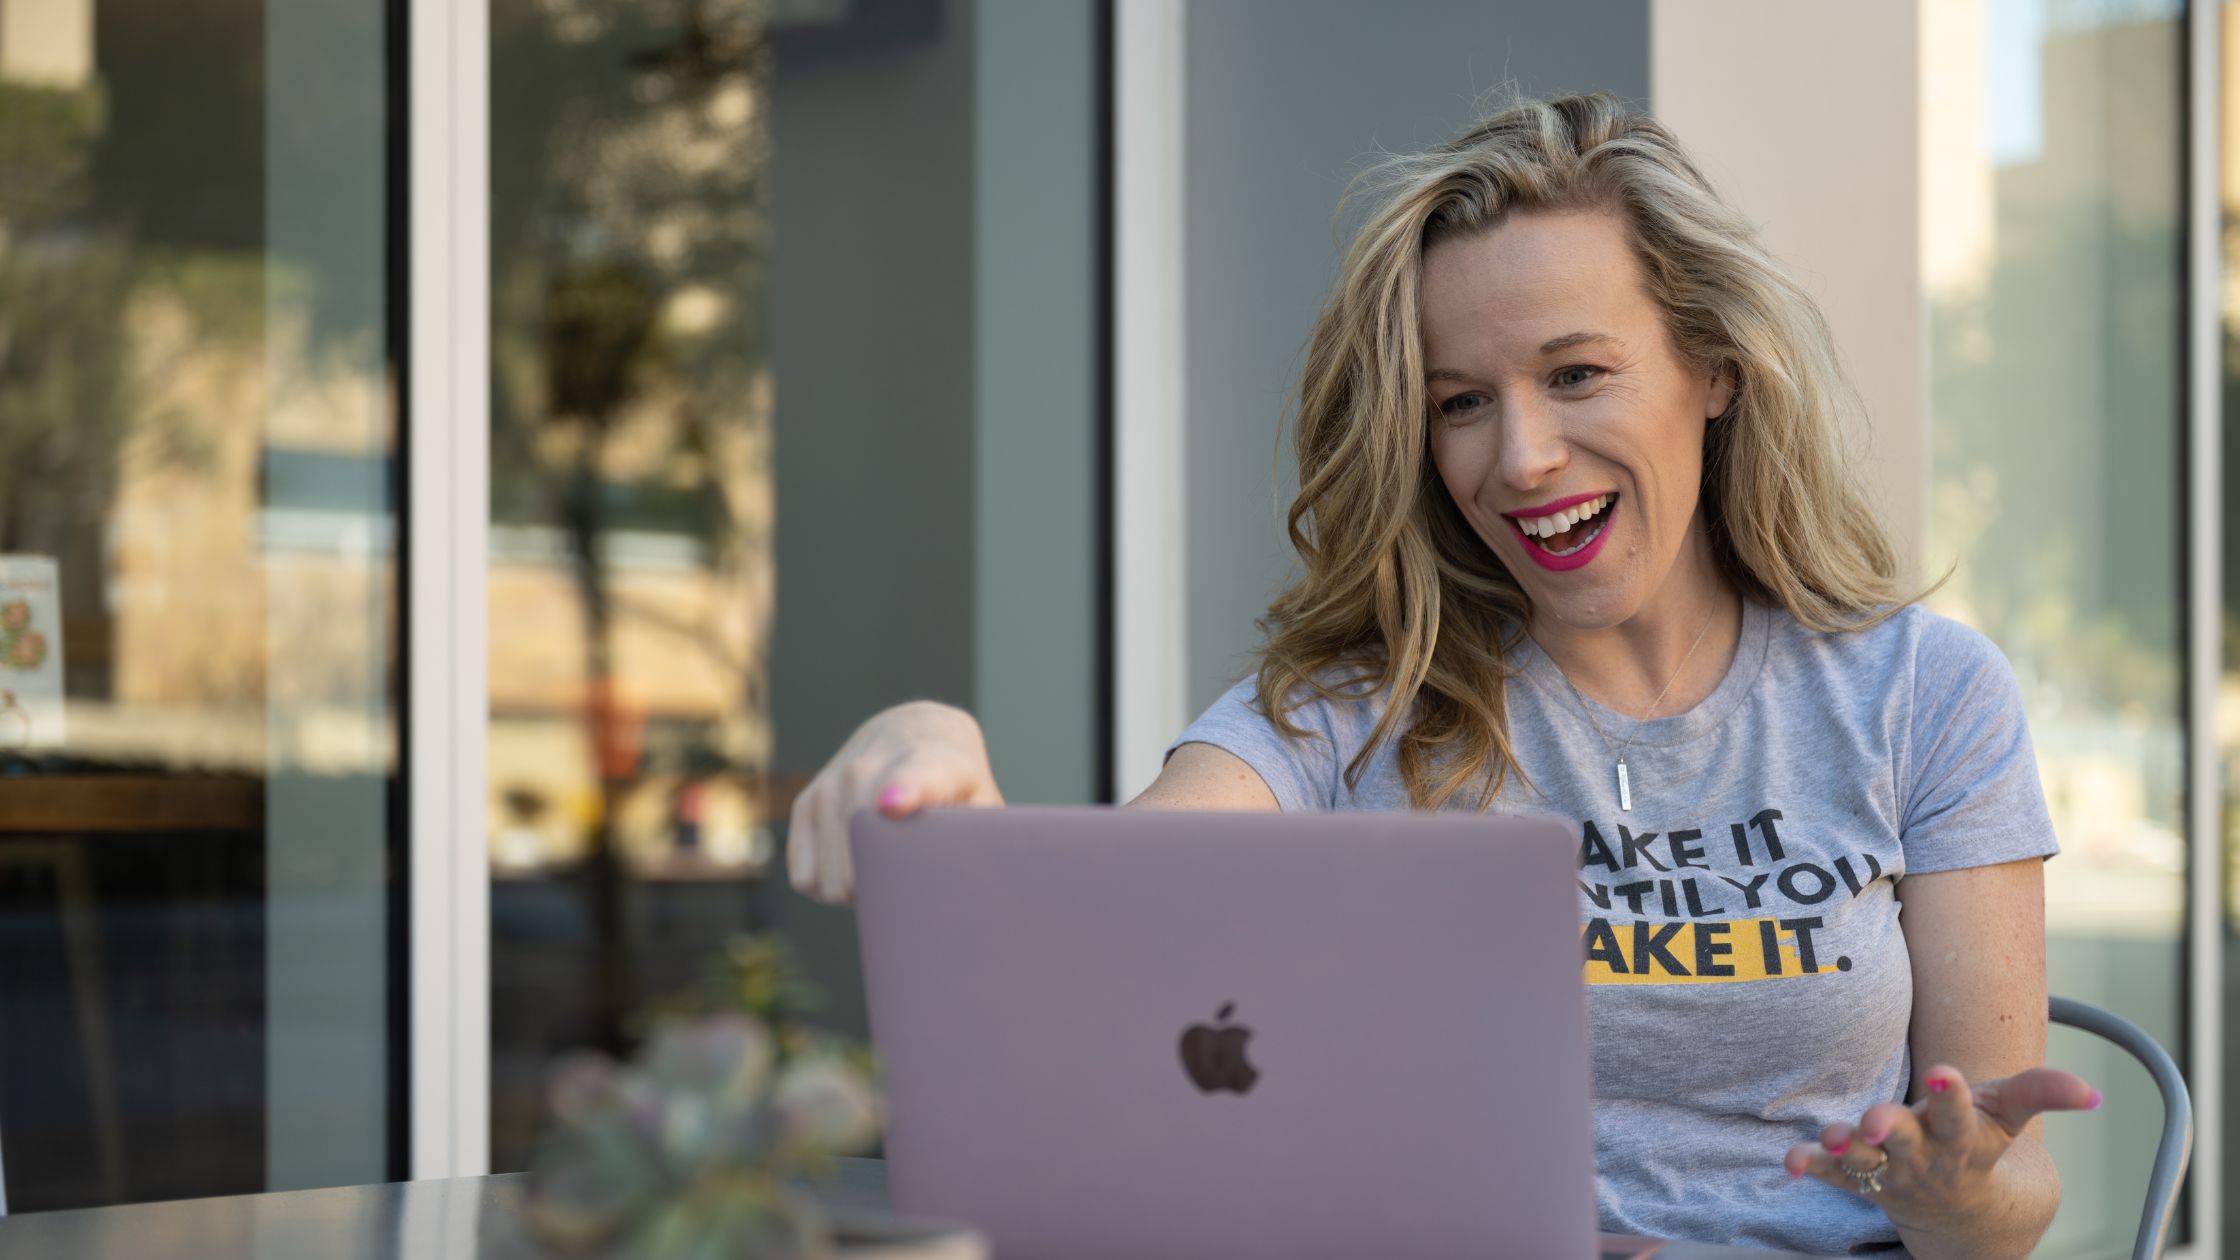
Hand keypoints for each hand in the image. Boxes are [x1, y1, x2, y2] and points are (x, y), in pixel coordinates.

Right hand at [785, 701, 1003, 903]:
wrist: (913, 732)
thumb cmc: (957, 785)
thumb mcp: (982, 803)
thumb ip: (982, 841)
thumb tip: (976, 897)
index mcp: (930, 765)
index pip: (913, 779)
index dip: (903, 793)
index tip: (893, 806)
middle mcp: (869, 768)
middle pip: (863, 854)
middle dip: (884, 893)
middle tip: (912, 890)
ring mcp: (830, 786)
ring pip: (830, 878)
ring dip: (856, 894)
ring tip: (887, 873)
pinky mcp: (804, 804)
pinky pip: (804, 878)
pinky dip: (828, 888)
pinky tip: (856, 869)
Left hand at [1783, 1064, 2099, 1232]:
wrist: (1963, 1214)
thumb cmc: (1980, 1142)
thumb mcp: (2009, 1115)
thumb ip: (2042, 1093)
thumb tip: (2092, 1092)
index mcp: (1963, 1138)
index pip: (1960, 1116)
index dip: (1953, 1096)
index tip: (1945, 1073)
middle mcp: (1925, 1158)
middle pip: (1907, 1142)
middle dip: (1892, 1128)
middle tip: (1878, 1117)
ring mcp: (1890, 1172)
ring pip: (1867, 1162)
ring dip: (1849, 1149)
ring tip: (1833, 1135)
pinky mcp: (1860, 1179)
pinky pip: (1835, 1175)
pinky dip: (1813, 1166)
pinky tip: (1791, 1159)